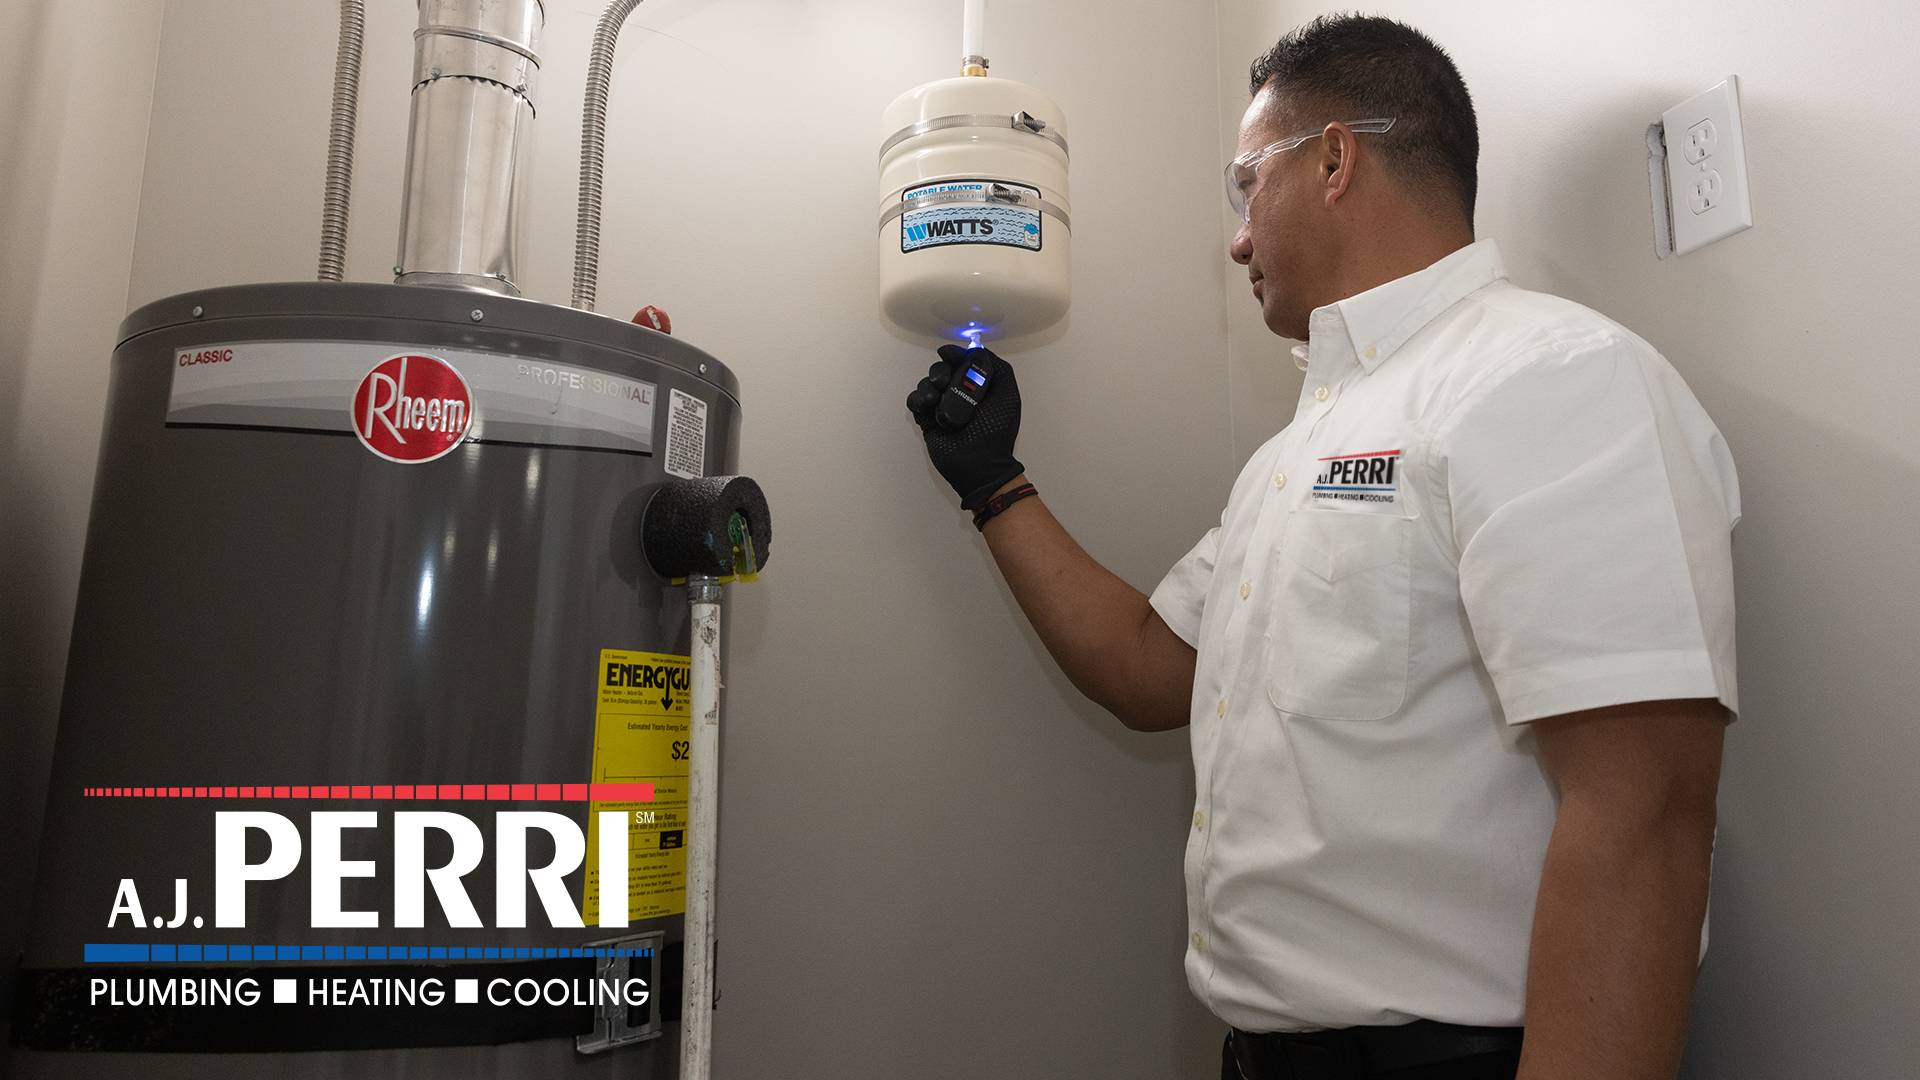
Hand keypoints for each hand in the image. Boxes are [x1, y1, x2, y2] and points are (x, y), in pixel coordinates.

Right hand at [905, 344, 1024, 509]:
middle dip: (940, 371)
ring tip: (936, 399)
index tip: (947, 353)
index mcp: (978, 386)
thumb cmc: (995, 430)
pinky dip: (917, 399)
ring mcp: (942, 407)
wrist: (979, 463)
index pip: (961, 361)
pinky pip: (916, 402)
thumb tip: (974, 349)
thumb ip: (996, 367)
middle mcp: (959, 394)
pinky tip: (927, 405)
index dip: (954, 354)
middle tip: (944, 382)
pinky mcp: (928, 420)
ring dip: (928, 386)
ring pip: (927, 384)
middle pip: (941, 370)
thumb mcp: (1007, 393)